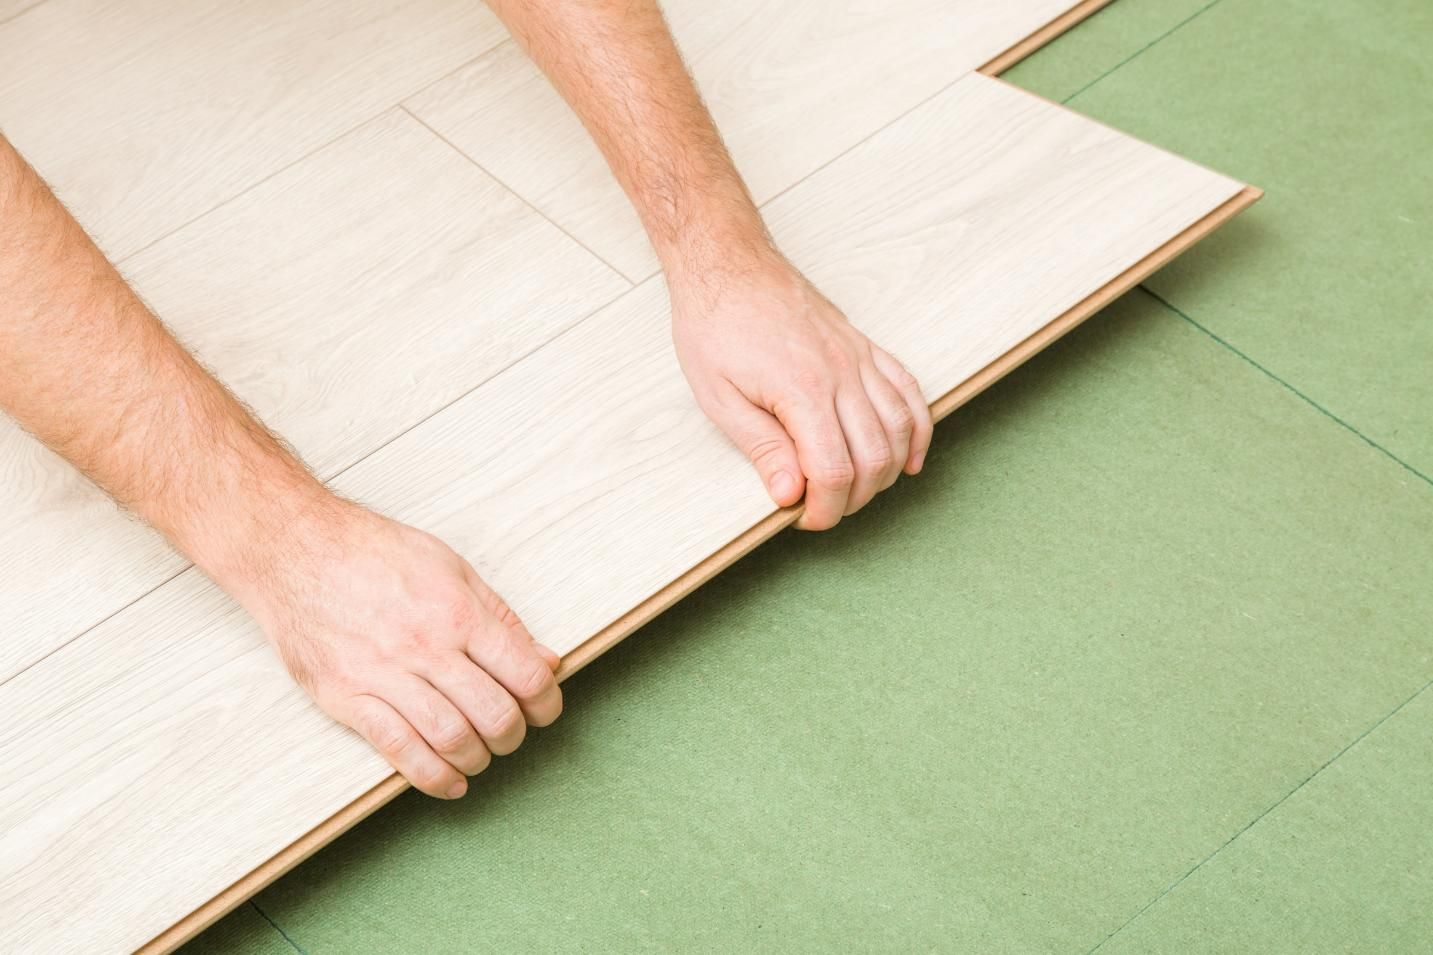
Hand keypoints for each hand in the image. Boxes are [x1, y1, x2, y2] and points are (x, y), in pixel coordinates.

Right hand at [229, 495, 561, 798]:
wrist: (295, 551)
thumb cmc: (375, 553)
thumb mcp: (452, 568)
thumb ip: (501, 618)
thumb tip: (548, 661)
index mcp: (459, 612)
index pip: (525, 675)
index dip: (546, 703)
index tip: (544, 709)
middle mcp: (426, 646)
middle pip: (493, 714)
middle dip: (513, 735)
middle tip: (510, 733)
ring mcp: (383, 674)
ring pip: (450, 738)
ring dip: (477, 758)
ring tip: (479, 755)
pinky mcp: (346, 697)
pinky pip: (398, 749)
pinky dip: (432, 776)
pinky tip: (450, 783)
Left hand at [669, 256, 932, 529]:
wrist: (728, 263)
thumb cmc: (714, 326)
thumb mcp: (719, 396)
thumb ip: (761, 448)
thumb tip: (789, 495)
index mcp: (802, 391)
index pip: (833, 473)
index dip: (823, 509)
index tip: (802, 517)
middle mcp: (841, 374)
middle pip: (875, 458)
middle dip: (852, 498)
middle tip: (821, 507)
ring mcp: (858, 358)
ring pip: (900, 428)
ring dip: (886, 471)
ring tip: (854, 490)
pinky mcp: (864, 346)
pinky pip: (908, 391)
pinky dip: (917, 430)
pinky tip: (909, 458)